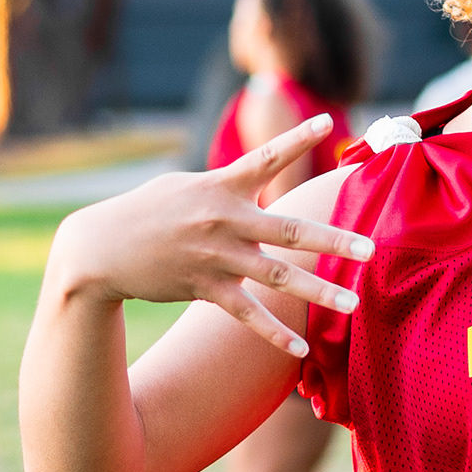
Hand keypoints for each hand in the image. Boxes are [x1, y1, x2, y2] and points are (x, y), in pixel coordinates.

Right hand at [49, 117, 371, 357]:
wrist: (100, 248)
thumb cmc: (147, 212)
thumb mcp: (185, 187)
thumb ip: (226, 186)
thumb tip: (257, 182)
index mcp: (221, 187)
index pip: (267, 157)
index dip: (299, 138)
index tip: (330, 123)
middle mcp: (224, 220)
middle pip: (290, 229)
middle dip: (333, 240)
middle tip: (370, 248)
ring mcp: (216, 256)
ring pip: (277, 276)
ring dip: (318, 290)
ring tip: (352, 302)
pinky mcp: (204, 288)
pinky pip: (247, 313)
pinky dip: (274, 332)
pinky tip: (300, 348)